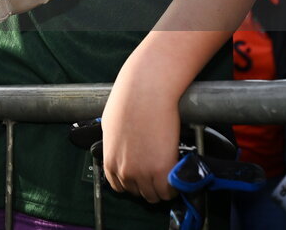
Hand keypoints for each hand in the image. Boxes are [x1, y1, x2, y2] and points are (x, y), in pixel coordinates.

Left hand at [100, 55, 179, 202]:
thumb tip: (122, 149)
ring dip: (162, 186)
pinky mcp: (163, 171)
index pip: (119, 187)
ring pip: (155, 195)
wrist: (146, 90)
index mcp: (110, 160)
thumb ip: (115, 145)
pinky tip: (176, 171)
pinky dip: (174, 186)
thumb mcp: (111, 126)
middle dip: (148, 184)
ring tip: (168, 171)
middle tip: (158, 171)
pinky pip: (170, 192)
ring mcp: (143, 173)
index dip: (133, 181)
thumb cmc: (129, 100)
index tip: (142, 175)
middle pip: (138, 193)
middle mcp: (124, 170)